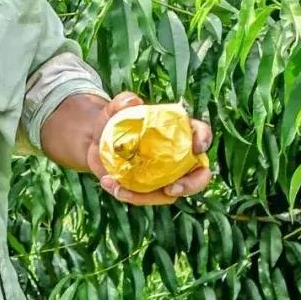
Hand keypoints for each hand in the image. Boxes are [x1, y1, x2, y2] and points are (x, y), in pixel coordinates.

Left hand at [85, 90, 213, 205]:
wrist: (96, 141)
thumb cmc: (113, 122)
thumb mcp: (114, 110)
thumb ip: (122, 102)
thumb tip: (133, 101)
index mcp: (179, 132)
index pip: (200, 133)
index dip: (204, 139)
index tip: (196, 147)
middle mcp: (179, 156)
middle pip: (200, 174)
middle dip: (192, 184)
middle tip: (172, 188)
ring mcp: (167, 175)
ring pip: (173, 193)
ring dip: (151, 197)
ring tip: (122, 190)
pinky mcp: (151, 189)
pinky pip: (148, 198)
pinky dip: (130, 195)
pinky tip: (108, 183)